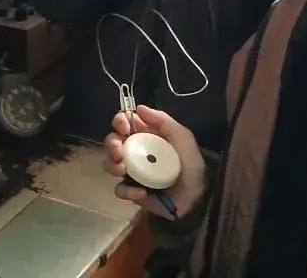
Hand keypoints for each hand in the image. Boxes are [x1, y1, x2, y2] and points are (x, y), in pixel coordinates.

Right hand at [103, 105, 206, 219]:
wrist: (196, 198)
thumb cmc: (191, 165)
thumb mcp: (183, 138)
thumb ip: (163, 121)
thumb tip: (139, 108)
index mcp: (146, 135)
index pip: (125, 122)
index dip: (120, 121)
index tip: (124, 127)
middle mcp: (135, 151)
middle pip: (112, 142)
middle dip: (111, 143)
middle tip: (119, 150)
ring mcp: (132, 172)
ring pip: (110, 164)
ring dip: (112, 165)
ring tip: (124, 170)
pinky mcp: (132, 192)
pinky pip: (120, 190)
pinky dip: (128, 191)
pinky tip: (142, 192)